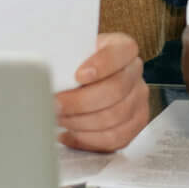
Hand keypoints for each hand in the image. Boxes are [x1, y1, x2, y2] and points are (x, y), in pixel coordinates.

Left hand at [56, 32, 150, 151]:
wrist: (87, 80)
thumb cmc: (78, 65)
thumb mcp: (74, 53)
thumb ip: (67, 60)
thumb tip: (50, 74)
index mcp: (124, 48)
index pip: (120, 53)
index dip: (101, 65)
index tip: (78, 75)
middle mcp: (135, 73)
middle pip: (116, 90)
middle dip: (80, 101)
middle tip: (55, 105)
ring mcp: (138, 100)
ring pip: (114, 117)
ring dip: (80, 122)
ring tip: (59, 119)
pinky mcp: (135, 124)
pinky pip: (114, 138)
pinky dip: (88, 139)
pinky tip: (69, 134)